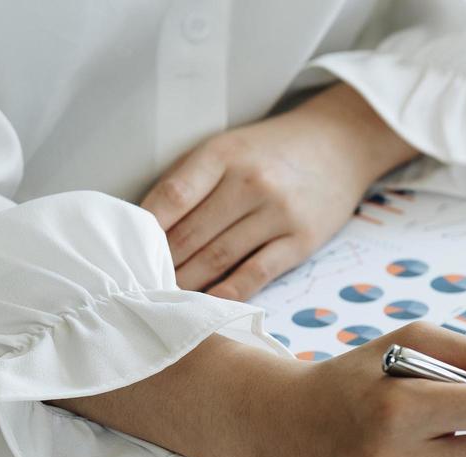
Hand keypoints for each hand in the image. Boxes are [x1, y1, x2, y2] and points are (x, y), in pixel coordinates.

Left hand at [141, 83, 417, 300]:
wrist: (340, 143)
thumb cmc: (272, 149)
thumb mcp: (229, 146)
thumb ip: (192, 179)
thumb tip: (149, 227)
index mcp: (224, 154)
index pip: (173, 196)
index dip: (145, 229)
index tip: (125, 251)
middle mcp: (250, 182)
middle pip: (191, 234)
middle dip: (162, 263)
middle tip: (137, 286)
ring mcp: (278, 213)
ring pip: (218, 257)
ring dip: (187, 282)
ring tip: (163, 298)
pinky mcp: (300, 240)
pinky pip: (256, 273)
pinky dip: (228, 292)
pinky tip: (207, 305)